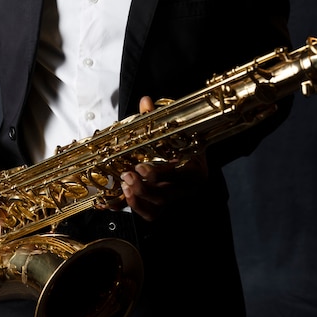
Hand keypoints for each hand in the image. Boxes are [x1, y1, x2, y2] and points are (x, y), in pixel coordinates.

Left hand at [120, 96, 207, 220]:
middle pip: (166, 197)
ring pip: (157, 209)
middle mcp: (187, 188)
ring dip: (137, 201)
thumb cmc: (181, 142)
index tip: (141, 167)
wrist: (190, 156)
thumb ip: (157, 119)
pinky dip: (134, 208)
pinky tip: (121, 197)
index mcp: (195, 168)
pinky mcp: (163, 206)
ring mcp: (175, 199)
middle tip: (127, 175)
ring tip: (124, 185)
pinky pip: (149, 214)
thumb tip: (145, 101)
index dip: (159, 173)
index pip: (180, 175)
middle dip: (144, 189)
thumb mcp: (174, 130)